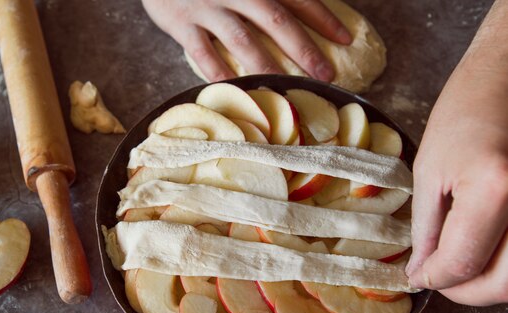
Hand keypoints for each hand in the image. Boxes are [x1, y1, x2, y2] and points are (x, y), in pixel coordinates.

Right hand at [141, 0, 350, 81]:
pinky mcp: (181, 23)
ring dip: (265, 65)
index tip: (345, 39)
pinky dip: (218, 72)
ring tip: (284, 87)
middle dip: (303, 48)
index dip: (323, 18)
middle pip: (275, 19)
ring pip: (241, 39)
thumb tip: (297, 13)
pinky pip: (202, 52)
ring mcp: (207, 7)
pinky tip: (235, 89)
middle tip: (325, 74)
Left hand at [406, 1, 507, 305]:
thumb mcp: (430, 172)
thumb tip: (422, 273)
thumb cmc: (464, 115)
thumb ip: (427, 230)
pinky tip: (484, 247)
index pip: (464, 262)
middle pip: (505, 283)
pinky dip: (505, 262)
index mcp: (495, 188)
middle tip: (440, 278)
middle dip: (467, 291)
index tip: (419, 276)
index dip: (436, 278)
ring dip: (488, 281)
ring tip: (459, 263)